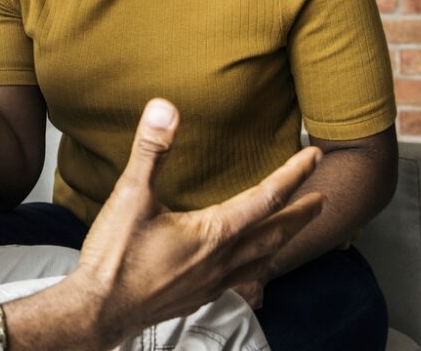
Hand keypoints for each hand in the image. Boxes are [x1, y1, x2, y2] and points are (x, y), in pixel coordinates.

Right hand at [69, 99, 321, 336]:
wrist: (98, 310)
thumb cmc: (114, 258)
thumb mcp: (130, 196)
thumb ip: (150, 151)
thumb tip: (165, 110)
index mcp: (212, 233)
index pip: (265, 199)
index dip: (293, 175)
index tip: (314, 157)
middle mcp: (220, 261)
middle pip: (274, 234)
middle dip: (301, 215)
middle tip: (323, 200)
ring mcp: (211, 283)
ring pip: (261, 261)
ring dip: (282, 243)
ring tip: (291, 233)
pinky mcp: (196, 297)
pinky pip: (240, 282)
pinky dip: (255, 269)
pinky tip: (245, 270)